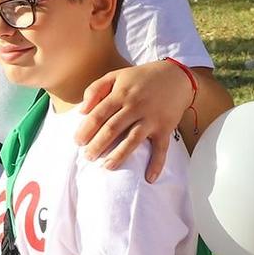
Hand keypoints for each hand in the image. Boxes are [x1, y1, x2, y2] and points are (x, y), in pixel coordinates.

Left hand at [76, 60, 189, 180]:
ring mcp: (151, 118)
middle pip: (113, 128)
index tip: (77, 142)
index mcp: (121, 94)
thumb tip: (82, 110)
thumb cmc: (140, 78)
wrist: (175, 76)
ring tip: (106, 167)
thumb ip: (96, 89)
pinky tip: (149, 178)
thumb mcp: (116, 76)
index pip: (99, 114)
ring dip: (119, 155)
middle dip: (97, 144)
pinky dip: (157, 164)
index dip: (86, 129)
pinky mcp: (165, 128)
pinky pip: (161, 148)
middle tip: (87, 157)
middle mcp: (136, 106)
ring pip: (133, 139)